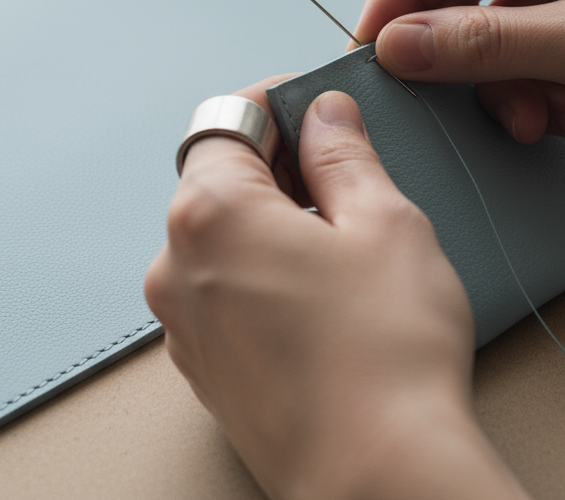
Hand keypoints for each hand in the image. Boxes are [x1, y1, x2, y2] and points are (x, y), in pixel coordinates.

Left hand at [146, 79, 528, 499]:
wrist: (380, 481)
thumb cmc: (387, 355)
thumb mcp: (385, 220)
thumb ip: (344, 153)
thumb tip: (327, 115)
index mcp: (210, 214)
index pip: (227, 120)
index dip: (279, 103)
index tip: (319, 105)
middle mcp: (178, 268)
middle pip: (219, 179)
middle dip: (281, 165)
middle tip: (349, 175)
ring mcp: (186, 328)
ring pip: (225, 238)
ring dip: (275, 221)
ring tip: (346, 244)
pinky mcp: (208, 372)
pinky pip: (227, 292)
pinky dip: (265, 274)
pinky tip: (327, 298)